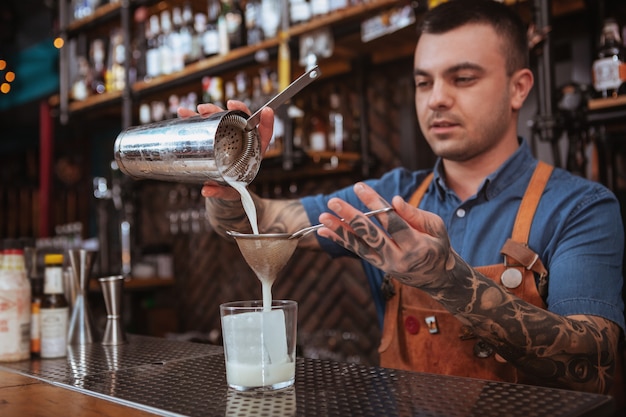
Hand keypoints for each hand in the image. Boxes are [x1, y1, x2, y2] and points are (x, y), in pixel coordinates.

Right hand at [177, 100, 274, 199]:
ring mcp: (228, 137)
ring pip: (223, 119)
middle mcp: (242, 141)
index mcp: (254, 153)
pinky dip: (194, 118)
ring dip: (212, 111)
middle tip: (229, 105)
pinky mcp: (214, 137)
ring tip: (201, 109)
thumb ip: (221, 192)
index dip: (267, 122)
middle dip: (236, 110)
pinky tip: (184, 113)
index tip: (267, 111)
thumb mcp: (231, 193)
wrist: (224, 189)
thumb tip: (206, 190)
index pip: (265, 134)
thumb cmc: (233, 189)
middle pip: (243, 121)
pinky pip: (206, 125)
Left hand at [317, 182, 452, 287]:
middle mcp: (398, 258)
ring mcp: (386, 264)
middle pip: (371, 235)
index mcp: (417, 246)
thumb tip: (394, 201)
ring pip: (359, 246)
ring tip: (323, 217)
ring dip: (339, 230)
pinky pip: (357, 252)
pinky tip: (324, 231)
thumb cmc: (438, 245)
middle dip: (351, 217)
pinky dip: (341, 240)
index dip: (376, 205)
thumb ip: (415, 215)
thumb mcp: (436, 227)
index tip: (360, 188)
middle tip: (334, 202)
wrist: (438, 276)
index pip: (392, 223)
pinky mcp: (378, 265)